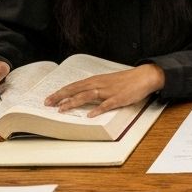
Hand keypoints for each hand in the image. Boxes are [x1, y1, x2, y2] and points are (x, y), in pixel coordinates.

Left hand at [44, 63, 163, 117]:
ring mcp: (109, 91)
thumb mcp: (107, 81)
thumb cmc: (126, 80)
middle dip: (61, 97)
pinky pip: (106, 104)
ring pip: (87, 96)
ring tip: (62, 109)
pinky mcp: (119, 98)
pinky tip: (90, 115)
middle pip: (76, 89)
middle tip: (48, 103)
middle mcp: (99, 84)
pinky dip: (97, 109)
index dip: (60, 92)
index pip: (74, 86)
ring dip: (74, 102)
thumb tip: (81, 96)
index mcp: (96, 80)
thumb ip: (94, 88)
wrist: (144, 76)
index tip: (49, 98)